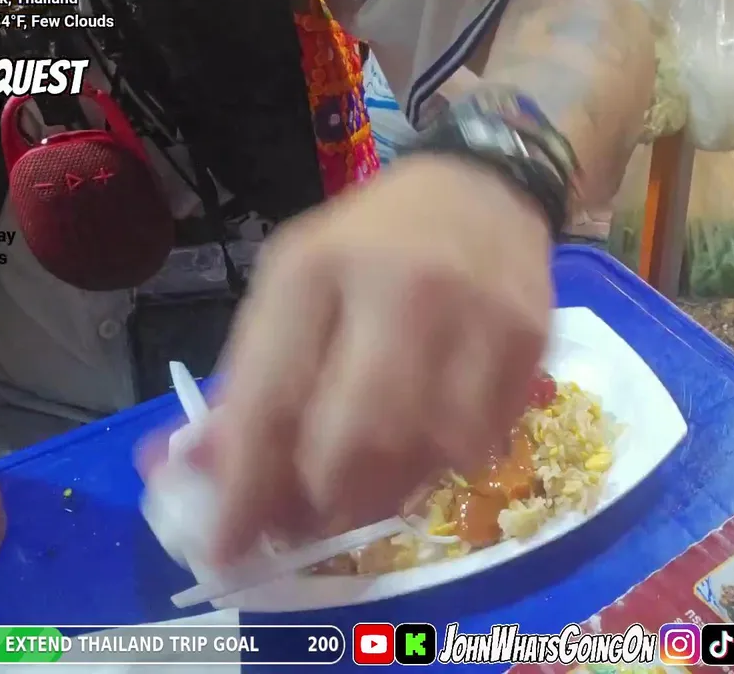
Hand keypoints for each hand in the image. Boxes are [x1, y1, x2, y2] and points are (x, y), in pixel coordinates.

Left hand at [196, 155, 553, 563]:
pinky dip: (443, 464)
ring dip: (388, 491)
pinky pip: (481, 443)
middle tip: (309, 522)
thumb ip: (252, 377)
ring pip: (427, 454)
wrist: (483, 186)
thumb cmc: (371, 243)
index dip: (246, 487)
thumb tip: (204, 477)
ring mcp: (475, 315)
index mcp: (316, 268)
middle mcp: (399, 287)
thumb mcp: (295, 285)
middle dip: (325, 502)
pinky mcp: (529, 340)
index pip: (272, 398)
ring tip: (368, 483)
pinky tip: (427, 441)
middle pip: (356, 440)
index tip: (224, 547)